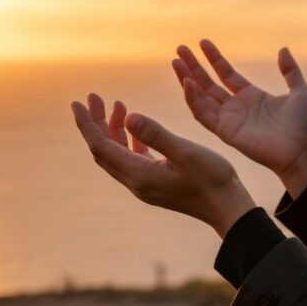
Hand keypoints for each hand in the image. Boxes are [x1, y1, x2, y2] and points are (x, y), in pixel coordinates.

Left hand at [70, 93, 257, 237]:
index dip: (87, 123)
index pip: (101, 146)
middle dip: (95, 123)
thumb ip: (156, 134)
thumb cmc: (212, 179)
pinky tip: (134, 127)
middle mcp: (136, 182)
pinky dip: (127, 140)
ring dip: (112, 129)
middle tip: (93, 97)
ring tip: (117, 104)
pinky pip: (131, 159)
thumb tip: (128, 115)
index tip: (78, 102)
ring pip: (116, 154)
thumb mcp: (185, 152)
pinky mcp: (156, 183)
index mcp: (139, 174)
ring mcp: (145, 184)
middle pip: (103, 150)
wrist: (228, 208)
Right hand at [171, 41, 306, 178]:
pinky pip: (203, 115)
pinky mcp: (225, 132)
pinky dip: (193, 100)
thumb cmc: (304, 125)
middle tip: (180, 49)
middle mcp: (237, 107)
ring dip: (187, 80)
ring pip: (201, 97)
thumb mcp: (300, 91)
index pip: (226, 74)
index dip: (214, 59)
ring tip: (176, 62)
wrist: (302, 150)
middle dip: (194, 67)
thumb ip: (290, 70)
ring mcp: (229, 120)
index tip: (203, 42)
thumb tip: (283, 49)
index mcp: (251, 96)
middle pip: (208, 83)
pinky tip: (187, 83)